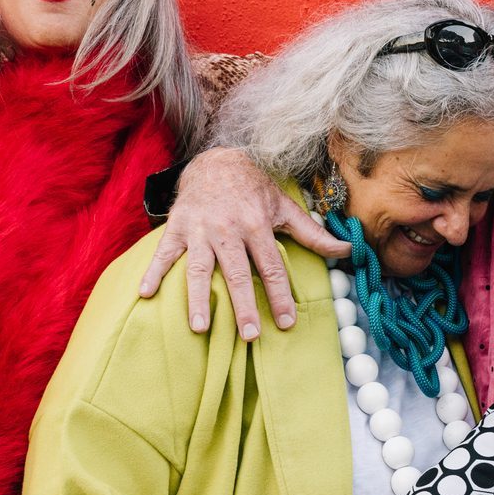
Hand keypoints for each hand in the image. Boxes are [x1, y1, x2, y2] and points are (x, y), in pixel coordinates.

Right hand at [138, 147, 351, 340]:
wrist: (216, 159)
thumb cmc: (254, 189)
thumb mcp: (284, 207)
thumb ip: (313, 233)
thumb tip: (348, 250)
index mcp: (256, 225)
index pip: (270, 267)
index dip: (279, 296)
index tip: (286, 323)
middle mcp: (228, 229)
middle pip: (237, 273)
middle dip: (243, 306)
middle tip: (250, 335)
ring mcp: (200, 229)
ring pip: (199, 268)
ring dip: (198, 298)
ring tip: (199, 327)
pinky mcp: (177, 227)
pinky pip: (163, 252)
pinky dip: (153, 272)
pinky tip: (145, 294)